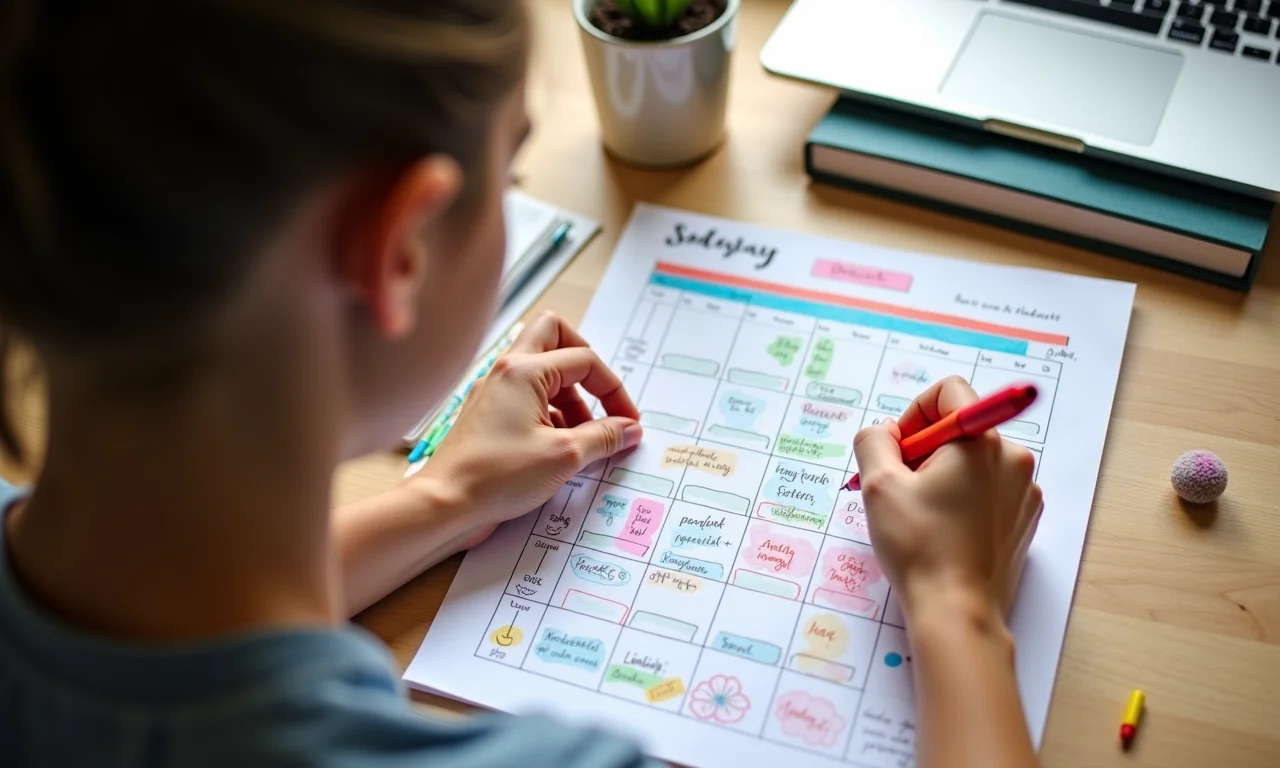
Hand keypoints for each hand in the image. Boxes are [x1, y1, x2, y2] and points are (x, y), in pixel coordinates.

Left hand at [416, 312, 642, 547]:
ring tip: (583, 437)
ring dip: (570, 395)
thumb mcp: (564, 456)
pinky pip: (528, 397)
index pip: (585, 361)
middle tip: (601, 399)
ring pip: (542, 370)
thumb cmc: (495, 476)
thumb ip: (604, 436)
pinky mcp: (488, 413)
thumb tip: (629, 429)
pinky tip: (559, 447)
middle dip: (586, 366)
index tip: (627, 422)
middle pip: (556, 338)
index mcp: (524, 370)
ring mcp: (494, 390)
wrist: (445, 503)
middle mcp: (506, 371)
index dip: (614, 391)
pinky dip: (551, 413)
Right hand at [852, 376, 1042, 628]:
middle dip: (925, 451)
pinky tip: (944, 530)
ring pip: (973, 461)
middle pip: (960, 429)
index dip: (914, 413)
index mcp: (980, 442)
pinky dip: (964, 499)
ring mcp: (1023, 491)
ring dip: (943, 476)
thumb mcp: (878, 485)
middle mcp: (1011, 459)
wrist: (957, 611)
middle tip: (901, 489)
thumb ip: (874, 441)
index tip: (899, 450)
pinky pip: (989, 490)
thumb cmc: (919, 547)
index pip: (949, 393)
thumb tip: (886, 432)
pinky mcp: (1024, 519)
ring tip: (922, 515)